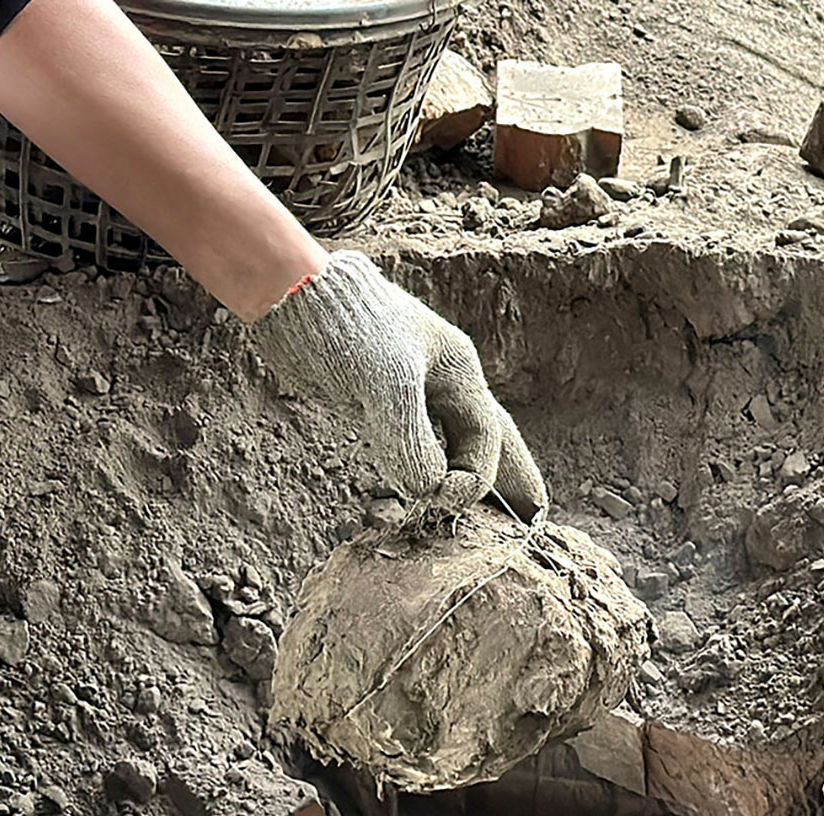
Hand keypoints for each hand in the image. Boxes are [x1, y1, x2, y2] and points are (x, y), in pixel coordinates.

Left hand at [254, 252, 547, 521]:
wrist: (291, 296)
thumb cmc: (347, 331)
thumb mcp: (387, 388)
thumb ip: (411, 444)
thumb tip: (427, 489)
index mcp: (457, 370)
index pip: (485, 437)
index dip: (474, 477)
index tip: (440, 499)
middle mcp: (439, 380)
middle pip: (483, 438)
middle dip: (508, 475)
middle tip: (533, 511)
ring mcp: (407, 390)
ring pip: (446, 443)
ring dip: (458, 477)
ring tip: (478, 505)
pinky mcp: (371, 400)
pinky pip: (409, 444)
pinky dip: (420, 469)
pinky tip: (421, 485)